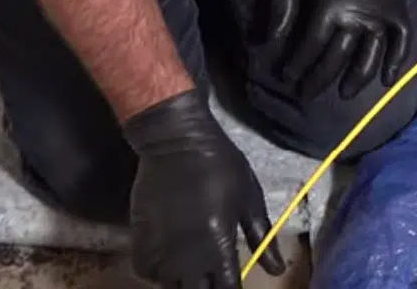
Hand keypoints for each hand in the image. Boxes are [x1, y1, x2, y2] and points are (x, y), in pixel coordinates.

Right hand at [123, 90, 284, 286]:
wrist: (175, 141)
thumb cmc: (220, 165)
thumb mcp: (250, 197)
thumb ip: (262, 237)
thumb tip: (277, 270)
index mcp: (219, 244)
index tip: (236, 287)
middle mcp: (188, 255)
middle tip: (214, 280)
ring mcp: (160, 248)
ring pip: (170, 287)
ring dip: (183, 284)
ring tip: (193, 274)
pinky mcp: (140, 238)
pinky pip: (146, 272)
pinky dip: (158, 274)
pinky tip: (169, 264)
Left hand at [259, 0, 416, 100]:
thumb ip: (280, 5)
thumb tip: (266, 41)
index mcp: (332, 5)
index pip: (311, 47)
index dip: (296, 65)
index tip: (285, 77)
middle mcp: (360, 17)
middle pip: (337, 58)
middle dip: (318, 79)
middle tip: (305, 94)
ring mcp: (383, 15)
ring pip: (369, 57)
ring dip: (356, 79)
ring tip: (344, 94)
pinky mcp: (398, 10)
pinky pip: (402, 42)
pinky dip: (397, 63)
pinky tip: (388, 80)